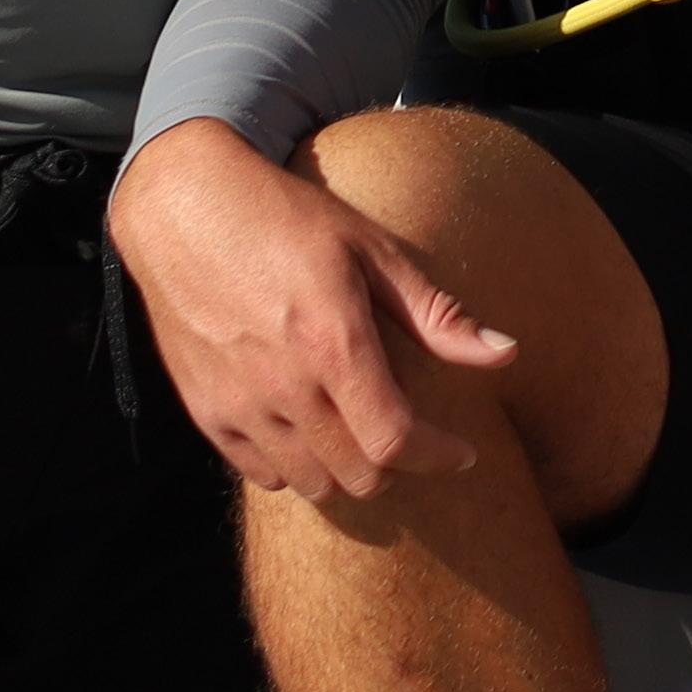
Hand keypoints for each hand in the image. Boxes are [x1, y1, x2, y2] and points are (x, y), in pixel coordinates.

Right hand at [110, 120, 516, 503]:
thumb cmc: (288, 218)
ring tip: (360, 428)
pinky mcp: (204, 412)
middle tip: (410, 430)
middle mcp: (284, 385)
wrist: (185, 208)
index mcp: (333, 342)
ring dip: (346, 468)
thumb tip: (505, 354)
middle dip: (397, 462)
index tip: (463, 451)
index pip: (394, 440)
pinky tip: (310, 428)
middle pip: (358, 475)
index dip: (438, 456)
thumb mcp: (372, 249)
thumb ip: (436, 315)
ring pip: (311, 484)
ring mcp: (238, 404)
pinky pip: (261, 475)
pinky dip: (295, 466)